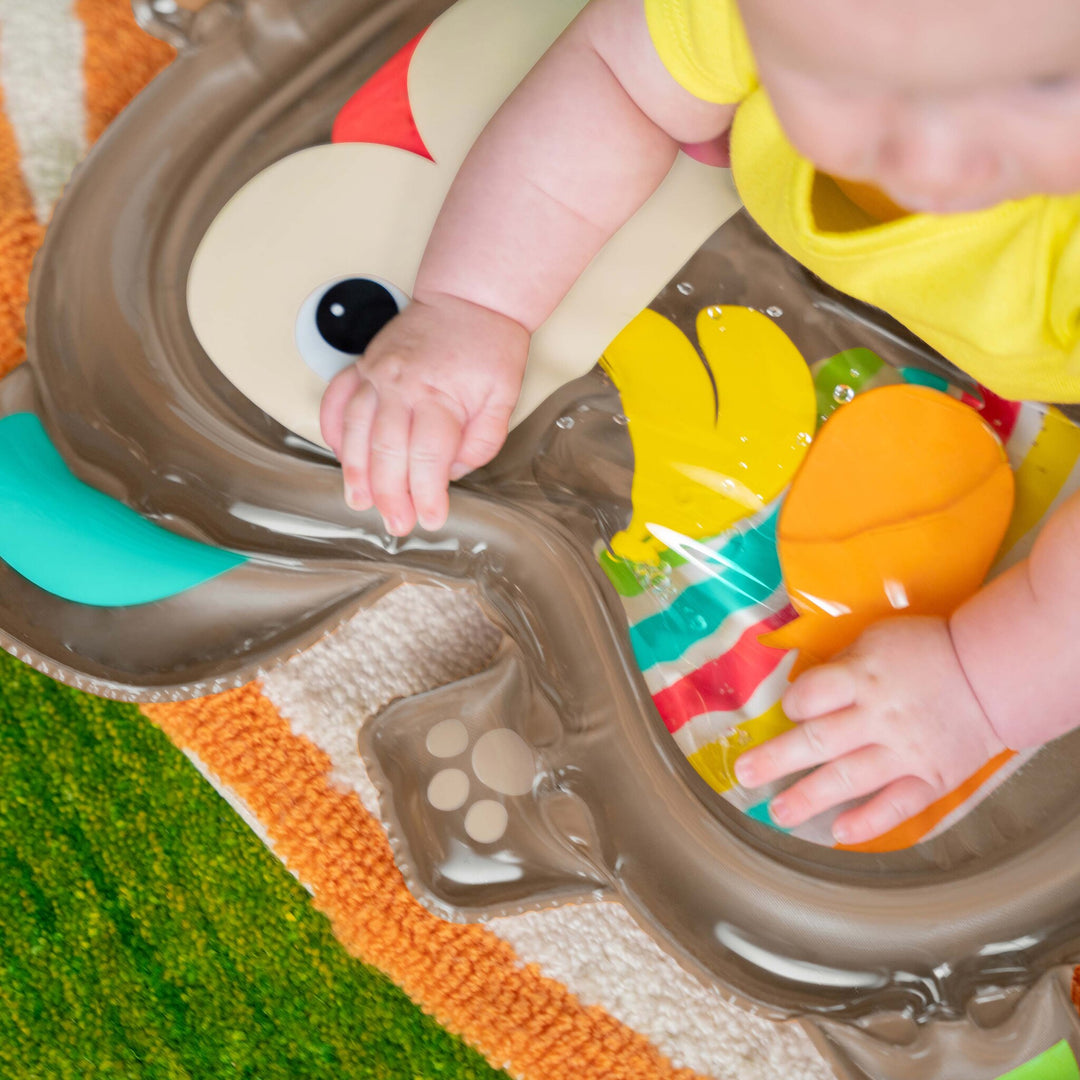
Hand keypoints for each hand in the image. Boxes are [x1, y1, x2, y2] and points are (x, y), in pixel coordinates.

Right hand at [320, 293, 528, 534]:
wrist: (468, 298)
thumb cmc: (487, 344)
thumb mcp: (504, 397)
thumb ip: (483, 440)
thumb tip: (455, 471)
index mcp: (437, 394)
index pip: (427, 458)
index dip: (426, 495)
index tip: (431, 518)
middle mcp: (400, 384)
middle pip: (385, 452)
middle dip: (389, 495)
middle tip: (396, 523)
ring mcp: (376, 373)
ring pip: (355, 431)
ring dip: (354, 471)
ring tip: (358, 501)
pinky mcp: (364, 365)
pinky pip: (337, 400)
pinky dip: (334, 429)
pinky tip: (339, 454)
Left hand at [733, 616, 1005, 843]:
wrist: (992, 673)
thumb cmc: (926, 650)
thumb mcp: (877, 640)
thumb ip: (842, 667)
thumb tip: (803, 693)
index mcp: (863, 677)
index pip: (813, 694)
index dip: (793, 704)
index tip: (787, 711)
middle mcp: (879, 716)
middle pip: (819, 740)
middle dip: (777, 758)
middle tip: (745, 773)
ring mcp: (905, 751)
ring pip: (849, 777)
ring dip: (809, 797)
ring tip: (779, 813)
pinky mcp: (931, 777)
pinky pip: (896, 804)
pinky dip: (869, 820)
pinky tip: (840, 833)